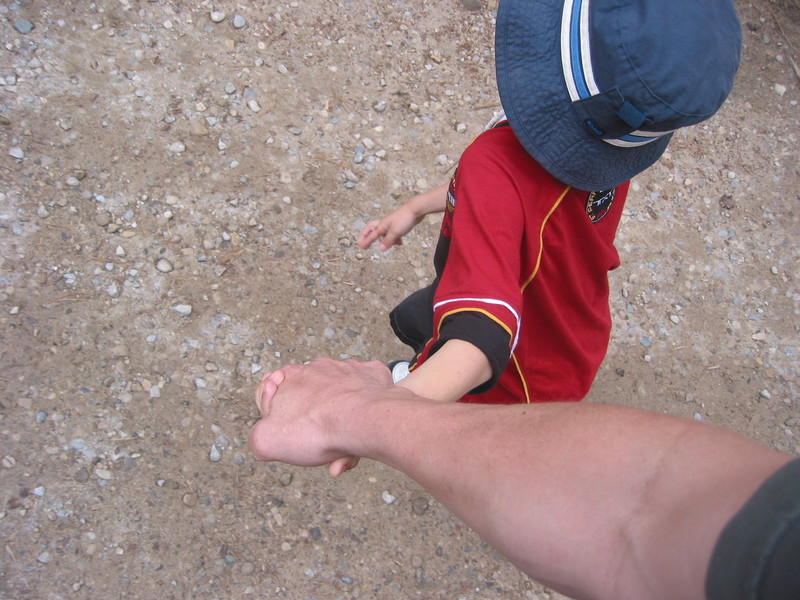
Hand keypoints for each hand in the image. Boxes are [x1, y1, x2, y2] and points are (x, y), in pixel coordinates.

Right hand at [248, 359, 396, 475]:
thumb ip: (258, 437)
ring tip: (344, 446)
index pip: (271, 392)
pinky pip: (364, 391)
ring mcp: (346, 369)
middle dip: (312, 421)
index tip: (289, 432)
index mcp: (289, 376)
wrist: (365, 419)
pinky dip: (363, 408)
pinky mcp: (370, 374)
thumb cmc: (318, 428)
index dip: (276, 417)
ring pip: (338, 397)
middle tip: (319, 442)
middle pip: (309, 396)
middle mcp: (318, 367)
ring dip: (339, 419)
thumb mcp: (267, 442)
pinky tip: (362, 428)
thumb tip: (266, 439)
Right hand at [358, 203, 421, 250]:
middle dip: (367, 235)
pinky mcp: (399, 224)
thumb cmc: (404, 219)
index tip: (362, 247)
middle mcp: (385, 224)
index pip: (372, 235)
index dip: (366, 241)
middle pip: (372, 229)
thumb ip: (387, 241)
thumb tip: (380, 249)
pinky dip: (394, 238)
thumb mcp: (395, 232)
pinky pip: (393, 233)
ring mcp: (392, 223)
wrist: (415, 210)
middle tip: (363, 241)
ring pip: (384, 232)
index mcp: (382, 225)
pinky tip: (400, 243)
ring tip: (387, 245)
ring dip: (384, 238)